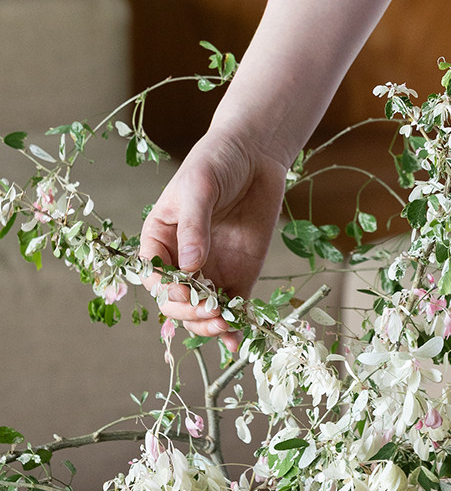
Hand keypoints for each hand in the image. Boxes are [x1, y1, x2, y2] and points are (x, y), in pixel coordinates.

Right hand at [139, 128, 288, 340]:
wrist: (255, 153)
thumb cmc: (216, 162)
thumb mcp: (199, 188)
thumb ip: (194, 226)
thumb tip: (191, 266)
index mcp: (159, 240)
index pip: (155, 275)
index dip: (167, 289)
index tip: (186, 291)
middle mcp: (182, 261)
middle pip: (175, 301)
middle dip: (189, 311)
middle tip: (211, 311)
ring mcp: (210, 270)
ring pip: (201, 311)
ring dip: (208, 325)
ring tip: (224, 327)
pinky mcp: (238, 274)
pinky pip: (232, 307)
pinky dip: (233, 325)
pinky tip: (238, 338)